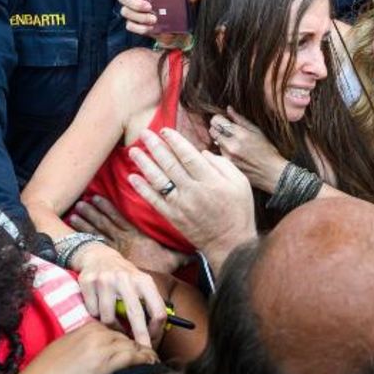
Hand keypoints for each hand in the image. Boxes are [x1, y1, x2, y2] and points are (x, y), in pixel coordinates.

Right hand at [14, 322, 157, 373]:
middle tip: (150, 352)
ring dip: (143, 351)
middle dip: (138, 344)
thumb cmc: (49, 369)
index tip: (137, 345)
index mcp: (86, 327)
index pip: (116, 329)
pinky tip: (150, 361)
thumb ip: (86, 342)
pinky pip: (130, 356)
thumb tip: (102, 349)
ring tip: (153, 358)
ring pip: (130, 344)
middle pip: (125, 336)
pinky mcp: (102, 362)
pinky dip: (143, 358)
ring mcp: (99, 346)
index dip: (128, 338)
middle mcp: (94, 333)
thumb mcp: (68, 347)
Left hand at [71, 195, 190, 274]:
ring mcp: (115, 250)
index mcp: (136, 236)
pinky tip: (73, 233)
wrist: (151, 289)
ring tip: (75, 211)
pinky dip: (84, 238)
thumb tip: (194, 247)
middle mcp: (123, 240)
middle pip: (105, 222)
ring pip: (97, 232)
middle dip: (92, 212)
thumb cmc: (162, 273)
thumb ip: (181, 252)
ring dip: (86, 222)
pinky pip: (96, 247)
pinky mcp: (110, 260)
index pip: (119, 218)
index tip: (97, 197)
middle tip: (80, 202)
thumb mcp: (173, 259)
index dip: (107, 208)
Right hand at [72, 243, 168, 348]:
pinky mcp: (88, 282)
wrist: (98, 255)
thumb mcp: (140, 283)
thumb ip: (148, 303)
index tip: (152, 340)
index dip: (156, 329)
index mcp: (143, 280)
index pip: (157, 309)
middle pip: (135, 314)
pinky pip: (92, 311)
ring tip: (111, 322)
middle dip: (139, 336)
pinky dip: (95, 314)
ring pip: (108, 317)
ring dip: (111, 326)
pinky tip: (97, 306)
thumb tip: (157, 331)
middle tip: (141, 350)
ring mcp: (105, 279)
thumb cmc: (123, 275)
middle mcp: (125, 277)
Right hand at [118, 0, 199, 44]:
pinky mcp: (135, 25)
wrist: (177, 30)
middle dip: (134, 1)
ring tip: (154, 19)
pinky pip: (130, 25)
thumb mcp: (186, 1)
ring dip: (139, 16)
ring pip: (125, 12)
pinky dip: (139, 27)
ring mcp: (133, 12)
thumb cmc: (178, 9)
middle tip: (148, 6)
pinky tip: (150, 28)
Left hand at [127, 128, 255, 269]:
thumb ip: (223, 164)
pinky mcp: (173, 217)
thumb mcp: (241, 183)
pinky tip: (132, 178)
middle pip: (170, 164)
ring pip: (159, 180)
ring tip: (134, 151)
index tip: (165, 130)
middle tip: (144, 133)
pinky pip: (154, 201)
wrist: (230, 243)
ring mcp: (181, 205)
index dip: (175, 141)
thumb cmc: (238, 211)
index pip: (188, 155)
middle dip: (156, 147)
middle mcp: (193, 190)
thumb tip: (202, 153)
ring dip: (144, 164)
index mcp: (211, 180)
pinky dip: (142, 189)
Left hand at [210, 107, 285, 192]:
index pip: (217, 120)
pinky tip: (233, 153)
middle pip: (212, 131)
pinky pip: (218, 154)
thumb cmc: (267, 151)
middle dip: (216, 128)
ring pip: (214, 142)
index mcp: (240, 134)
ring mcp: (227, 157)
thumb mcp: (257, 131)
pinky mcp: (226, 166)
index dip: (218, 118)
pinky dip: (222, 151)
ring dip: (220, 141)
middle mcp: (231, 145)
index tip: (222, 120)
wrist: (272, 173)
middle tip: (225, 130)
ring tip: (232, 144)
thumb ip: (241, 120)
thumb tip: (228, 109)